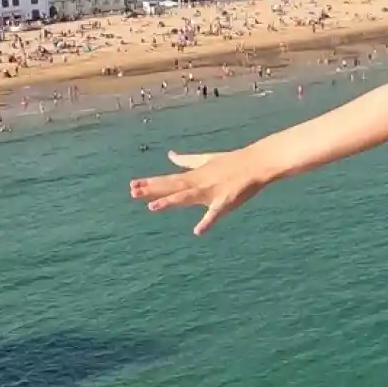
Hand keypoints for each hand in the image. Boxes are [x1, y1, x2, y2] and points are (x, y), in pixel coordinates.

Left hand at [128, 146, 271, 234]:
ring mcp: (211, 192)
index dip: (150, 184)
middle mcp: (198, 183)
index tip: (132, 185)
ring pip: (187, 197)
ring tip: (153, 207)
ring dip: (170, 202)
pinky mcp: (226, 201)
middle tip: (133, 192)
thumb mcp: (205, 159)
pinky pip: (215, 213)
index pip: (168, 180)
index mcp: (194, 176)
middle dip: (152, 190)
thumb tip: (170, 155)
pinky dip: (207, 222)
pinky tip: (198, 231)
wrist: (255, 163)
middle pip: (172, 188)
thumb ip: (186, 160)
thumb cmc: (231, 162)